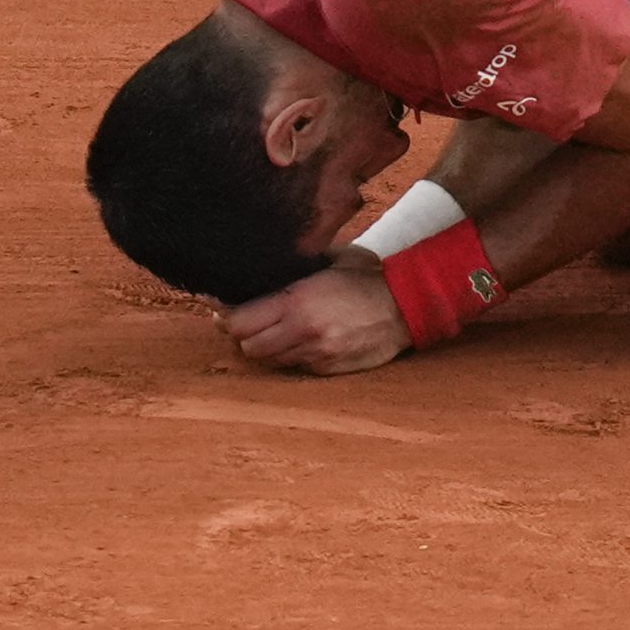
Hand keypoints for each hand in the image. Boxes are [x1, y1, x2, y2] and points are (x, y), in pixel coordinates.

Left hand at [225, 251, 412, 375]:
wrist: (408, 304)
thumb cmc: (368, 276)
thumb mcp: (328, 260)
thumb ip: (294, 268)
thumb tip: (262, 268)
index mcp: (297, 301)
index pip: (239, 322)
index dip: (226, 318)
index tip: (221, 311)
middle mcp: (302, 331)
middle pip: (248, 347)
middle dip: (244, 335)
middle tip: (246, 323)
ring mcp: (317, 354)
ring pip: (270, 361)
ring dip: (267, 348)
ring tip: (275, 332)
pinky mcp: (330, 368)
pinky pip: (296, 367)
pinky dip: (292, 356)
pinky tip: (303, 341)